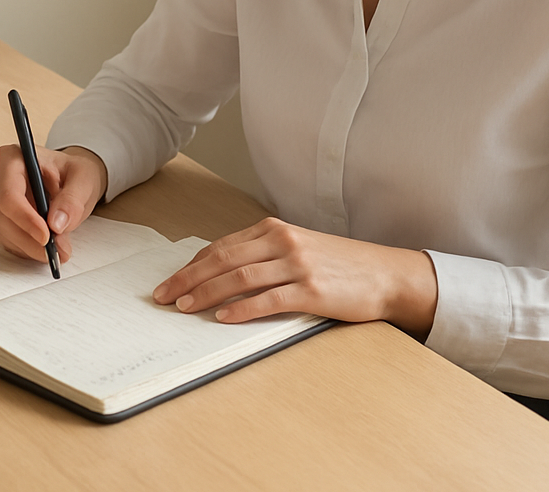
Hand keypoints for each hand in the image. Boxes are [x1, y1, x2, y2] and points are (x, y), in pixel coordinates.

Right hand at [0, 144, 107, 263]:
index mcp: (13, 158)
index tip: (46, 236)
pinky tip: (42, 247)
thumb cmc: (72, 173)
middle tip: (55, 252)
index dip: (25, 219)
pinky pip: (3, 239)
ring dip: (26, 247)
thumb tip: (56, 223)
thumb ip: (72, 200)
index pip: (8, 194)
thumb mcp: (83, 180)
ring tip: (55, 251)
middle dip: (27, 239)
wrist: (69, 179)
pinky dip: (23, 248)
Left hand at [151, 217, 437, 337]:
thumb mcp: (298, 249)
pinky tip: (223, 317)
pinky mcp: (312, 290)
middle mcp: (282, 242)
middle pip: (223, 260)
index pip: (221, 247)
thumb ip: (263, 256)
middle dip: (188, 279)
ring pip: (239, 278)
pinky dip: (242, 308)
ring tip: (184, 307)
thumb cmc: (340, 266)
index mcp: (274, 230)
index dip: (192, 265)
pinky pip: (268, 299)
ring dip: (206, 293)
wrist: (386, 274)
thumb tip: (221, 275)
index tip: (170, 281)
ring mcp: (297, 265)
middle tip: (163, 296)